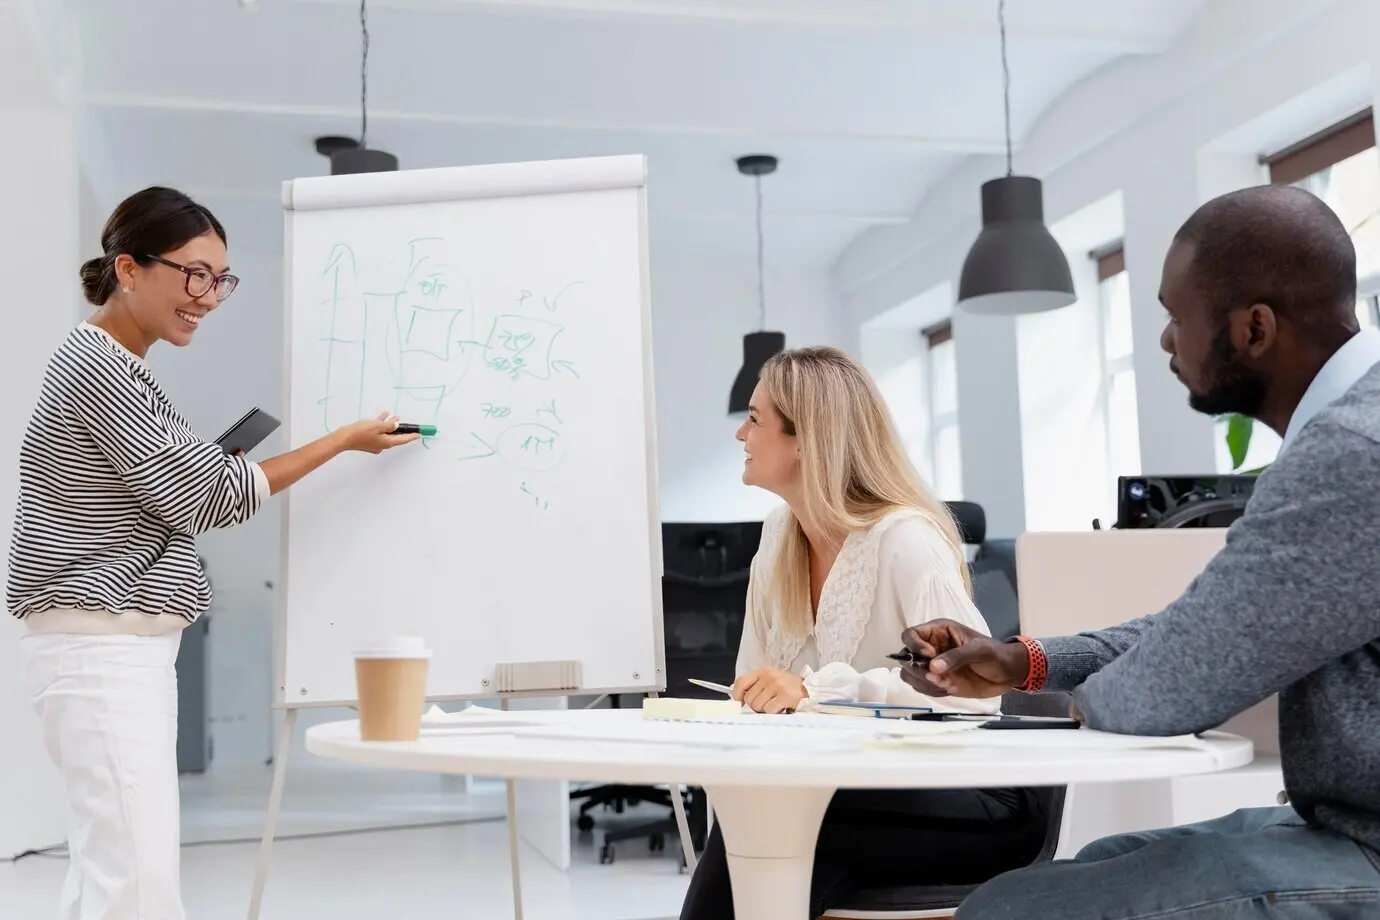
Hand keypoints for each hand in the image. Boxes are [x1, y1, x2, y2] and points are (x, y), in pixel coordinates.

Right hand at [336, 412, 420, 454]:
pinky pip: (378, 432)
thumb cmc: (360, 432)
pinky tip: (383, 416)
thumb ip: (389, 425)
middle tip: (410, 426)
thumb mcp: (377, 426)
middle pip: (395, 436)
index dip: (412, 436)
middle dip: (402, 429)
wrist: (343, 438)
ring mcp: (374, 443)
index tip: (420, 434)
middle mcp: (382, 445)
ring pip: (386, 433)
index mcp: (386, 443)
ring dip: (391, 425)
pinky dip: (381, 425)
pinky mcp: (368, 440)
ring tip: (396, 417)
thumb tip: (396, 425)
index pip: (403, 439)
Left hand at [733, 668, 805, 713]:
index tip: (739, 703)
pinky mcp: (785, 696)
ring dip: (765, 710)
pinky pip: (769, 710)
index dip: (737, 695)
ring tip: (775, 705)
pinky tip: (781, 708)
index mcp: (763, 671)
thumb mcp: (770, 681)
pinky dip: (774, 712)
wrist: (810, 689)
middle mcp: (768, 676)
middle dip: (755, 706)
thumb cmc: (788, 687)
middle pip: (749, 698)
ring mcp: (777, 685)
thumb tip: (737, 697)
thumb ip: (755, 686)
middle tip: (766, 705)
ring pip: (758, 706)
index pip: (741, 682)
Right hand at [898, 619, 1028, 698]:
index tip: (929, 657)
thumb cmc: (995, 654)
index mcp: (938, 632)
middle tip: (935, 677)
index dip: (914, 646)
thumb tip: (933, 667)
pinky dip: (930, 690)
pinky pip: (922, 687)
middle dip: (916, 669)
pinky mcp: (937, 682)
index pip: (910, 635)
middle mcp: (930, 647)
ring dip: (922, 682)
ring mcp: (932, 666)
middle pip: (905, 656)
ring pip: (910, 674)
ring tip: (944, 684)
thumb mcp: (979, 651)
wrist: (1008, 674)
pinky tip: (948, 689)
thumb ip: (956, 657)